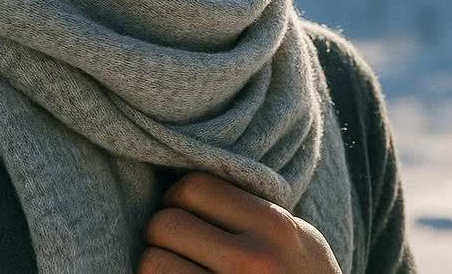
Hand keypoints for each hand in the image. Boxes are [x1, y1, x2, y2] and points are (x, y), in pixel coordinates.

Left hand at [138, 171, 341, 273]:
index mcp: (275, 227)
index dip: (178, 198)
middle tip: (175, 245)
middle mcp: (252, 260)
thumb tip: (192, 185)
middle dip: (162, 233)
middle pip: (166, 224)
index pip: (194, 187)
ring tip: (177, 268)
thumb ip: (255, 211)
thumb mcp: (299, 238)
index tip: (184, 212)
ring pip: (152, 263)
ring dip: (157, 264)